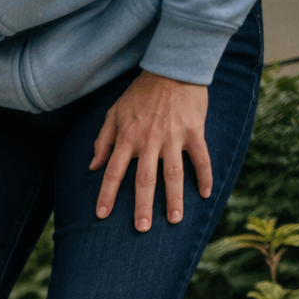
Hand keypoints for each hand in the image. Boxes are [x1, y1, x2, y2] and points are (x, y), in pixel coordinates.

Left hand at [90, 71, 211, 231]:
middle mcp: (149, 141)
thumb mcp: (113, 114)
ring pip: (173, 173)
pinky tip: (205, 195)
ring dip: (174, 198)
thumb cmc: (139, 94)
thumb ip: (102, 142)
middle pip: (144, 179)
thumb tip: (92, 167)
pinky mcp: (194, 132)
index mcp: (127, 139)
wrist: (172, 69)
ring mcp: (174, 137)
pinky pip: (201, 158)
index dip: (106, 194)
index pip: (113, 172)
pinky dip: (204, 176)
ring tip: (174, 219)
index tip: (102, 215)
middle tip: (142, 228)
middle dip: (142, 205)